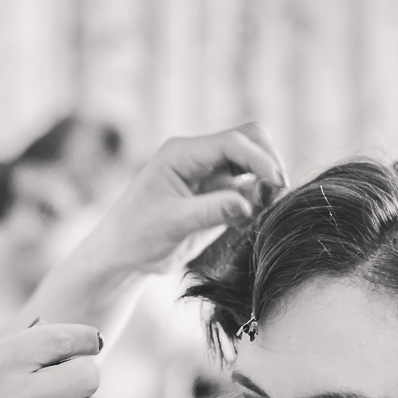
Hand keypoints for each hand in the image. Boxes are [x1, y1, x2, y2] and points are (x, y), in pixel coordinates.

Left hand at [89, 123, 287, 273]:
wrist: (121, 256)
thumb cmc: (136, 236)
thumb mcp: (172, 223)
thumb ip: (211, 211)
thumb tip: (248, 204)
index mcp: (181, 154)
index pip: (232, 142)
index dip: (259, 159)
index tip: (275, 183)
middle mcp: (198, 158)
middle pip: (248, 141)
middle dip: (267, 163)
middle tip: (276, 195)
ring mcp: (208, 176)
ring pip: (252, 164)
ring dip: (264, 183)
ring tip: (263, 210)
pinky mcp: (216, 196)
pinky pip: (247, 189)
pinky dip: (256, 201)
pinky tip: (248, 221)